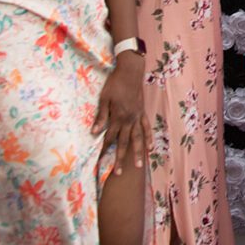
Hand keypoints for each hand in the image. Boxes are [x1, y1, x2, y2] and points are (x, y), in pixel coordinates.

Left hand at [92, 55, 148, 173]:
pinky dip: (148, 137)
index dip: (104, 150)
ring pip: (138, 138)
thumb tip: (95, 132)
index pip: (109, 137)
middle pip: (124, 142)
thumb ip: (101, 116)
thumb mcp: (104, 98)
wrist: (131, 71)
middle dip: (120, 158)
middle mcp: (129, 120)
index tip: (100, 162)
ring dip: (138, 153)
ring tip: (139, 166)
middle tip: (118, 173)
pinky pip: (146, 127)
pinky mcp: (142, 112)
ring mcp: (137, 117)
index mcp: (118, 117)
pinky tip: (150, 147)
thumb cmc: (114, 83)